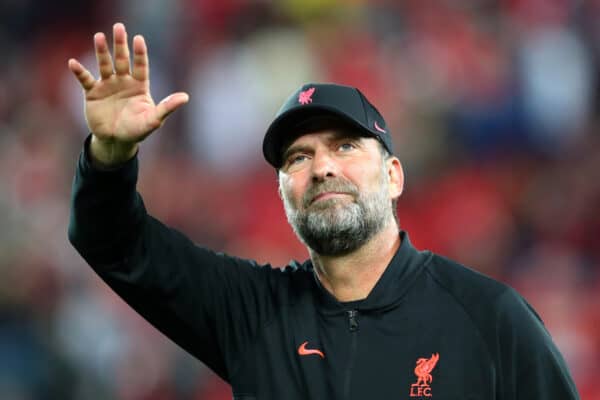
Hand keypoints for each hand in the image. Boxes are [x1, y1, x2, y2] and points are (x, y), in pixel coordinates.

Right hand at [68, 22, 188, 165]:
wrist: (116, 141)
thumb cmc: (137, 130)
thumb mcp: (153, 119)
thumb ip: (167, 107)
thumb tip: (185, 97)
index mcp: (139, 85)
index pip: (140, 65)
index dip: (139, 53)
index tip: (138, 39)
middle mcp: (123, 81)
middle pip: (122, 60)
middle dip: (120, 44)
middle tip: (119, 27)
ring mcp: (107, 85)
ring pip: (104, 65)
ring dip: (101, 51)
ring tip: (99, 36)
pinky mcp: (93, 93)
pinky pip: (85, 79)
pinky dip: (79, 72)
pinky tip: (73, 63)